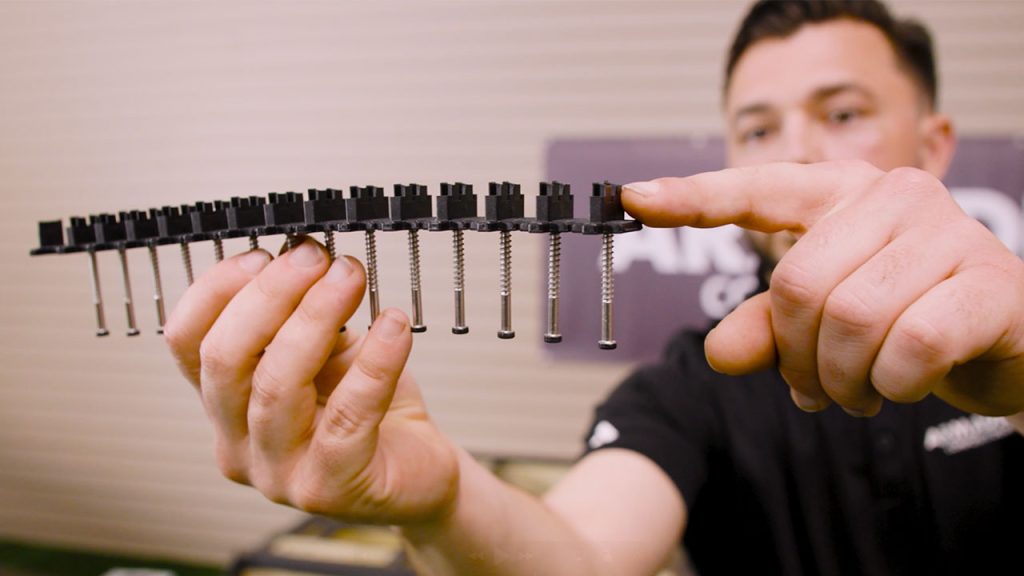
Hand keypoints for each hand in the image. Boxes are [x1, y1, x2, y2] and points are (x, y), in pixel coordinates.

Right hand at [164, 238, 458, 522]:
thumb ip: (303, 318)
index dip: (217, 290)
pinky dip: (374, 363)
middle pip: (225, 360)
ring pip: (277, 386)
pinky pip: (347, 417)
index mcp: (224, 404)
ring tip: (351, 278)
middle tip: (316, 258)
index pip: (186, 342)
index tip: (264, 253)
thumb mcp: (327, 353)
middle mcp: (236, 443)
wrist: (420, 471)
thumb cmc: (371, 410)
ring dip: (316, 317)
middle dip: (270, 295)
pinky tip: (394, 326)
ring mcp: (277, 473)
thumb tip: (304, 259)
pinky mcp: (329, 488)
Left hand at [623, 161, 1023, 416]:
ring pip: (850, 317)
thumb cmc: (908, 318)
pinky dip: (893, 384)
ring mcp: (948, 232)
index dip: (693, 196)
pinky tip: (900, 388)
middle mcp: (895, 196)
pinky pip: (910, 345)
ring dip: (841, 378)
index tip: (632, 196)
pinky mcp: (991, 282)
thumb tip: (718, 353)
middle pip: (796, 283)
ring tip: (856, 393)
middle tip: (811, 389)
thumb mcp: (828, 324)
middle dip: (794, 356)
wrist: (1012, 341)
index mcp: (844, 193)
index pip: (758, 188)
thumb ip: (770, 329)